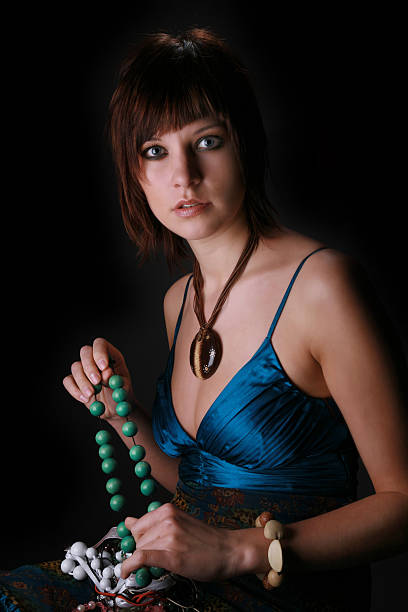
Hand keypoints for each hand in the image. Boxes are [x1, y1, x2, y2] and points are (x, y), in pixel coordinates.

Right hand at [63, 337, 134, 421]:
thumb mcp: (124, 387)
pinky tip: (85, 399)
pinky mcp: (75, 381)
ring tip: (92, 394)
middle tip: (96, 382)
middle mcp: (95, 359)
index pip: (100, 344)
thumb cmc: (122, 395)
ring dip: (83, 381)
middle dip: (89, 367)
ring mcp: (84, 369)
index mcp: (110, 355)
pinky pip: (68, 381)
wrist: (115, 409)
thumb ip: (116, 380)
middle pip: (85, 352)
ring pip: (75, 367)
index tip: (103, 367)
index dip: (100, 352)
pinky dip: (75, 390)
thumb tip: (106, 372)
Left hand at [120, 503, 237, 581]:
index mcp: (168, 510)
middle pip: (137, 539)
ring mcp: (169, 537)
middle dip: (142, 550)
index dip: (137, 539)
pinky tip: (126, 572)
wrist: (229, 550)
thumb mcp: (179, 523)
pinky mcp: (171, 555)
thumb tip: (127, 521)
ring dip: (145, 561)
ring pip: (139, 551)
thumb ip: (153, 523)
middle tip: (159, 556)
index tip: (139, 547)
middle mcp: (167, 520)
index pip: (137, 525)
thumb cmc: (207, 540)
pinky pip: (141, 558)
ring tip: (165, 562)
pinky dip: (130, 566)